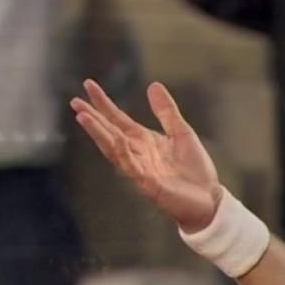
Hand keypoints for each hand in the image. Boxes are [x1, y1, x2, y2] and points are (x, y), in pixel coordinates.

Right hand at [70, 80, 220, 232]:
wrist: (209, 199)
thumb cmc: (196, 169)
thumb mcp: (182, 133)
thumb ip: (167, 112)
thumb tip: (153, 85)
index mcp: (144, 140)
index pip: (118, 119)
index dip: (103, 103)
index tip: (88, 85)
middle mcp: (137, 153)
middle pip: (109, 132)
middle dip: (92, 117)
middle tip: (75, 101)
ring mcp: (140, 169)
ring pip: (114, 149)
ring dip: (98, 133)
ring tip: (83, 116)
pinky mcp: (148, 184)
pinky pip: (132, 167)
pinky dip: (123, 153)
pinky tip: (115, 139)